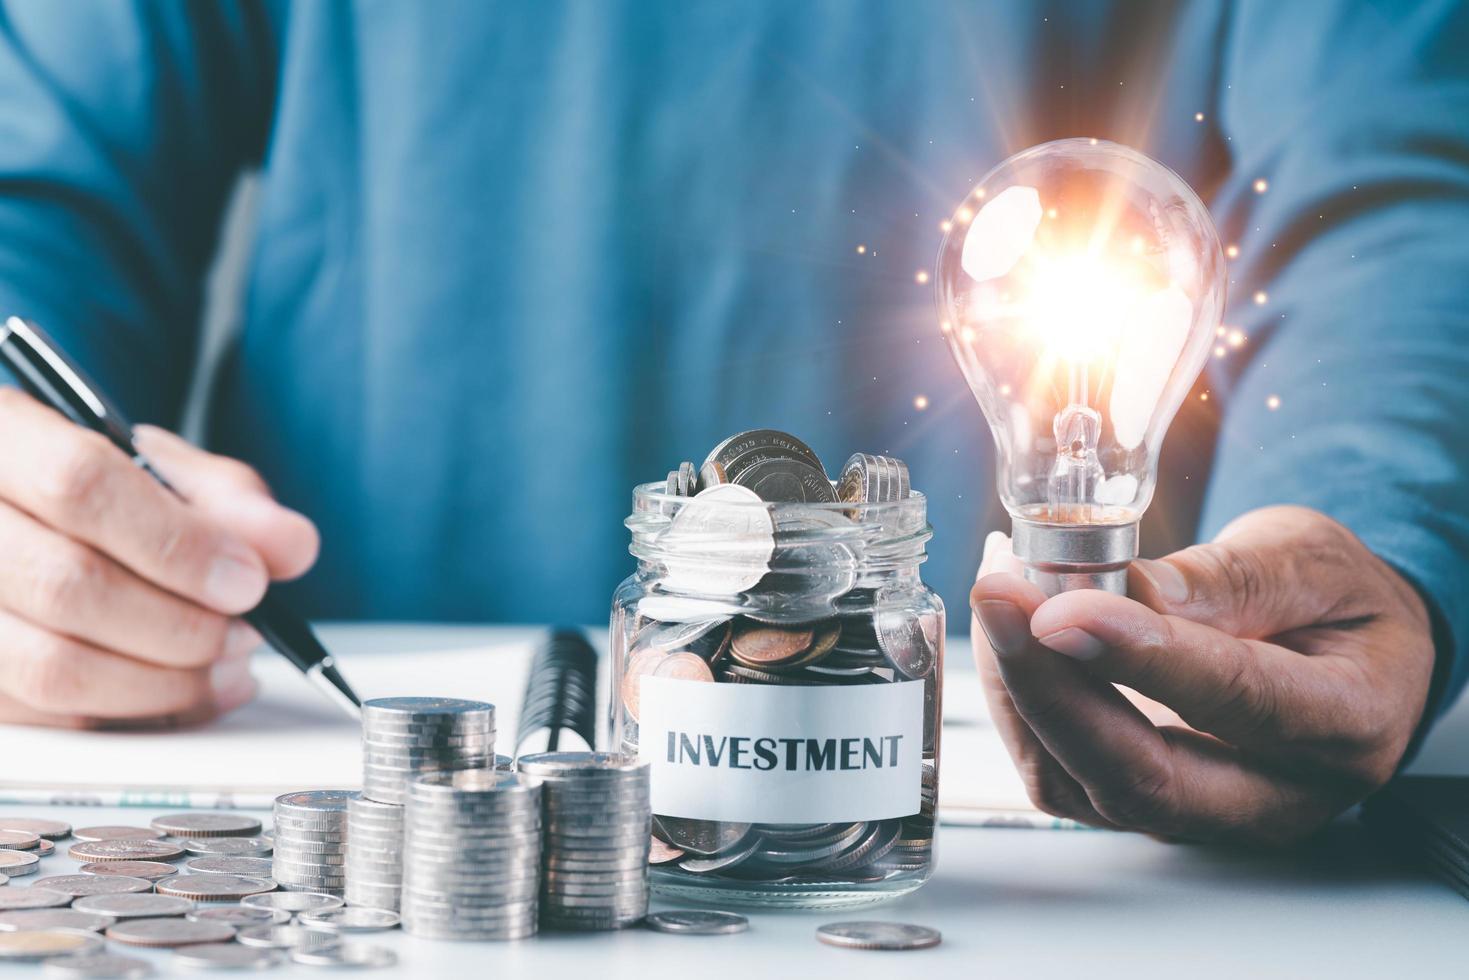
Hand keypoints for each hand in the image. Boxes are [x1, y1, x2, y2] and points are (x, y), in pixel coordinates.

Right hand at [0, 388, 318, 727]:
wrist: (25, 516)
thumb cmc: (93, 485)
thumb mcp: (159, 467)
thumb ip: (228, 499)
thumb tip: (290, 546)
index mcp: (3, 437)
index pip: (81, 485)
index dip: (178, 543)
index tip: (247, 579)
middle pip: (69, 586)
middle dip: (183, 623)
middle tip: (246, 629)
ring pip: (54, 668)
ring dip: (166, 682)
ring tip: (227, 663)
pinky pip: (51, 719)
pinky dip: (137, 718)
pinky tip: (189, 694)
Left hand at [970, 505, 1434, 843]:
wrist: (1344, 654)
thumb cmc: (1336, 605)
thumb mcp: (1307, 558)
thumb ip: (1226, 577)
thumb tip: (1126, 588)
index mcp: (1344, 722)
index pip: (1236, 700)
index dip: (1139, 656)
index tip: (1062, 608)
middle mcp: (1272, 795)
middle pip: (1141, 775)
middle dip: (1049, 688)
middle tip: (998, 599)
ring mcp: (1200, 813)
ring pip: (1081, 782)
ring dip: (1019, 690)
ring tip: (1000, 592)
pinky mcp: (1142, 803)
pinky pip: (1059, 772)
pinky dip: (1018, 701)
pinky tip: (1009, 630)